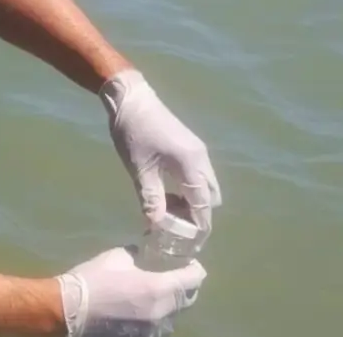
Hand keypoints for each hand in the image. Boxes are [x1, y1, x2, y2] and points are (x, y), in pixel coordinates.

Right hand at [57, 246, 205, 336]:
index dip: (195, 269)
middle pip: (188, 299)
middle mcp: (162, 311)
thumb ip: (136, 255)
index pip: (193, 279)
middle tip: (178, 276)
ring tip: (162, 291)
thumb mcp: (117, 257)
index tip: (189, 263)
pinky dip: (159, 313)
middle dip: (187, 287)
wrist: (71, 308)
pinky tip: (146, 305)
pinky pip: (159, 323)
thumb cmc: (94, 278)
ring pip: (174, 314)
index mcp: (159, 288)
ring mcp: (153, 327)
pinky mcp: (142, 335)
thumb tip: (141, 254)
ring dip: (173, 302)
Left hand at [98, 69, 221, 240]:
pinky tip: (169, 195)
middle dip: (199, 217)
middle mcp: (201, 159)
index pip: (204, 205)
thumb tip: (157, 226)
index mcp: (192, 165)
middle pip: (211, 198)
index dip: (199, 228)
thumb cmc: (133, 132)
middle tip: (177, 232)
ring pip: (206, 187)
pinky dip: (190, 190)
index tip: (190, 246)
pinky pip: (198, 176)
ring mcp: (197, 152)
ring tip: (169, 214)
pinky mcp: (189, 147)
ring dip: (194, 203)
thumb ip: (151, 198)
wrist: (131, 98)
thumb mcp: (139, 169)